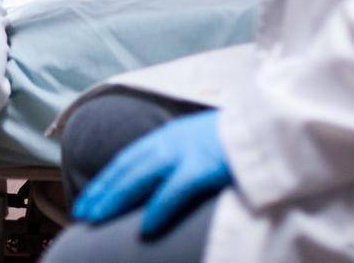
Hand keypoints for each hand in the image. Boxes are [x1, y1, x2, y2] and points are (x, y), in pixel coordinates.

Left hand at [71, 110, 230, 238]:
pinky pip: (176, 189)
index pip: (128, 160)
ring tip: (97, 219)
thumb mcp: (200, 144)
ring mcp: (188, 152)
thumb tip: (158, 183)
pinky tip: (144, 227)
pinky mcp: (206, 166)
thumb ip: (178, 158)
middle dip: (101, 191)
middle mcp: (172, 142)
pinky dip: (158, 207)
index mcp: (170, 136)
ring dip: (115, 198)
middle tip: (81, 213)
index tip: (87, 200)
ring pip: (141, 176)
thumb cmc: (239, 142)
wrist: (272, 127)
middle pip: (127, 168)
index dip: (105, 180)